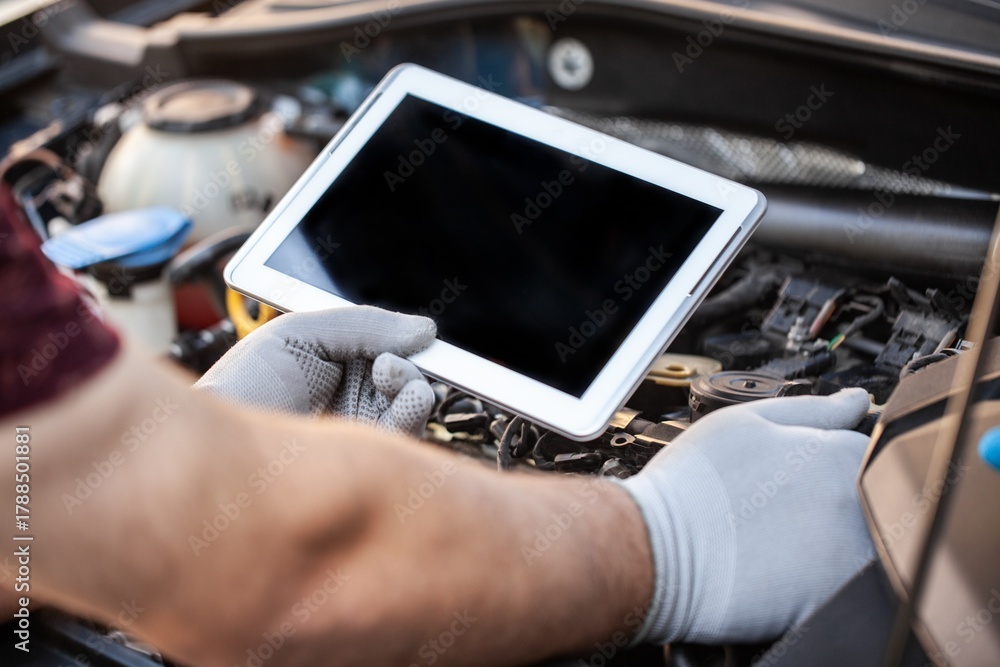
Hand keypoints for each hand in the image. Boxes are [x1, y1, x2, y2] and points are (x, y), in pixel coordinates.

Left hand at [196, 306, 436, 435]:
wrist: (216, 451)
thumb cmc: (242, 389)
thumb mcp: (300, 334)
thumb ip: (363, 324)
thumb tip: (423, 330)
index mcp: (328, 361)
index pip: (381, 344)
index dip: (399, 339)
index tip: (413, 335)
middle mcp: (346, 393)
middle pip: (404, 369)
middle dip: (404, 359)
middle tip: (383, 362)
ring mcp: (358, 429)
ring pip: (416, 399)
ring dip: (409, 380)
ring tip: (385, 376)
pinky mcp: (366, 461)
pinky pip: (412, 431)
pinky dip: (414, 407)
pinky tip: (397, 397)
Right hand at [622, 388, 875, 644]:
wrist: (659, 549)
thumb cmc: (693, 485)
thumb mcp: (747, 421)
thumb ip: (813, 409)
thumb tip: (857, 400)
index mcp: (840, 454)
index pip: (872, 449)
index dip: (837, 457)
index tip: (808, 472)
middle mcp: (855, 503)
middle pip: (874, 497)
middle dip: (840, 498)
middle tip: (788, 507)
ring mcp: (849, 555)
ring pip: (866, 543)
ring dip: (836, 539)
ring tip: (782, 538)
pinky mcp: (834, 599)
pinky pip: (847, 586)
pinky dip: (822, 578)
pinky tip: (782, 569)